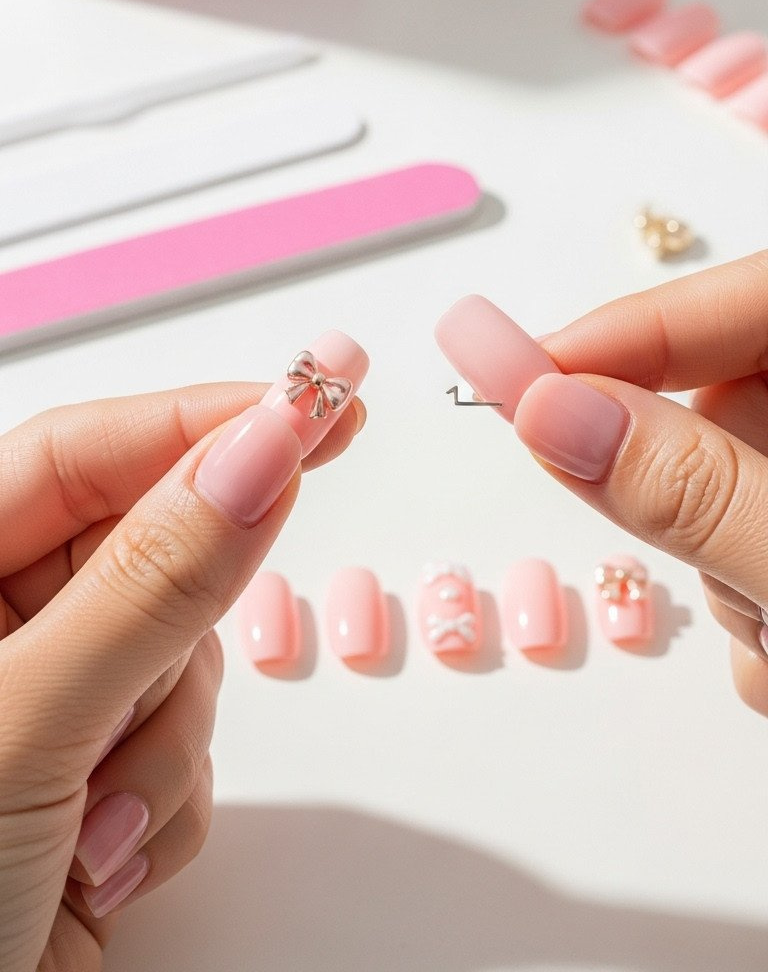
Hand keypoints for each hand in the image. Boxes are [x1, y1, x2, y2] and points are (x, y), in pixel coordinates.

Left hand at [0, 378, 364, 971]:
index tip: (315, 404)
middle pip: (146, 553)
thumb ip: (149, 586)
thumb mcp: (23, 727)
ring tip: (92, 826)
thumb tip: (258, 454)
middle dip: (174, 634)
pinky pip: (184, 744)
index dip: (199, 419)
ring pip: (181, 658)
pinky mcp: (93, 779)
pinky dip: (166, 802)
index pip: (81, 451)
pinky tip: (97, 864)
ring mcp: (47, 704)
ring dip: (163, 744)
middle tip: (177, 662)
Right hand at [509, 251, 767, 709]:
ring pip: (725, 489)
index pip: (747, 296)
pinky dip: (751, 605)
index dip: (633, 329)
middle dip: (694, 503)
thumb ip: (694, 492)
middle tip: (744, 595)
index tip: (521, 378)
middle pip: (724, 402)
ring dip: (729, 581)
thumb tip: (547, 410)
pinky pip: (744, 538)